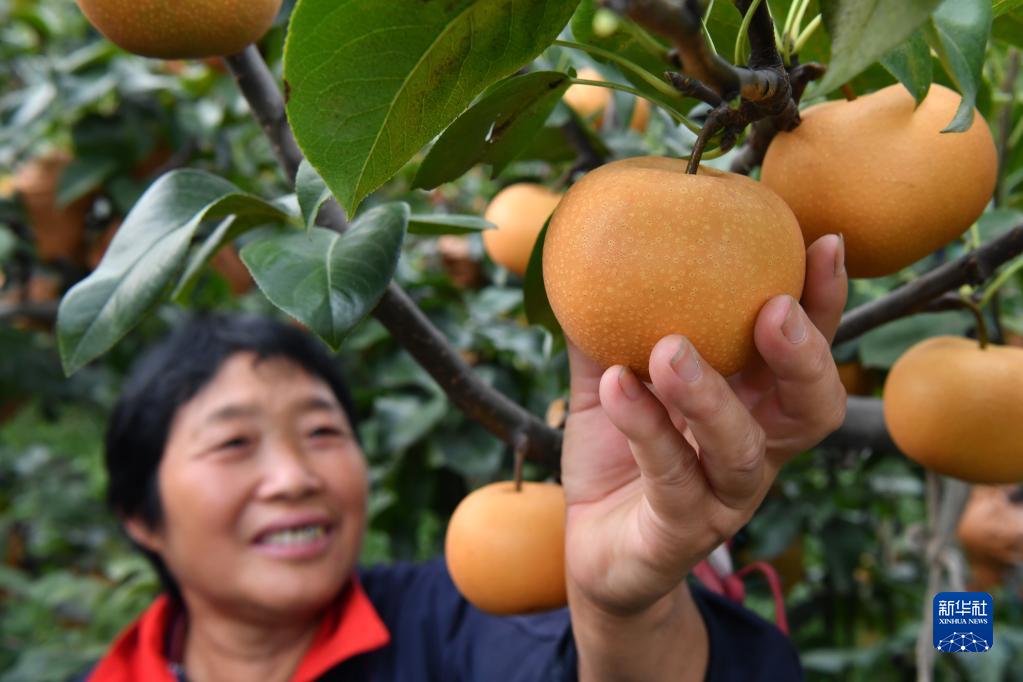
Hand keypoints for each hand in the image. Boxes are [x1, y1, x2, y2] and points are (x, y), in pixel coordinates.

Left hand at [561, 234, 847, 614]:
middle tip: (774, 308)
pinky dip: (644, 428)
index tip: (822, 243)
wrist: (595, 552)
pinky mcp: (680, 534)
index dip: (824, 304)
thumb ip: (605, 327)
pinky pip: (670, 479)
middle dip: (804, 356)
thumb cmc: (615, 459)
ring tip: (669, 350)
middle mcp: (754, 452)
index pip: (805, 353)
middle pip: (811, 409)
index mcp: (752, 407)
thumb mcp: (606, 383)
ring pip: (741, 451)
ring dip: (710, 396)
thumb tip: (588, 251)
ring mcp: (722, 499)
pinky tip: (615, 385)